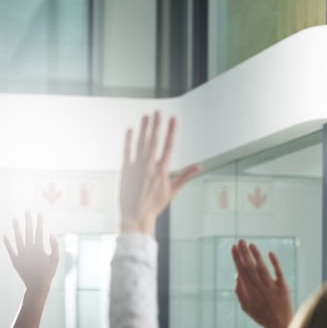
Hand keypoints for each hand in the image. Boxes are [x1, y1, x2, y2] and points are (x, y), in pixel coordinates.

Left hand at [3, 212, 58, 299]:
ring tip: (14, 218)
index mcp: (39, 249)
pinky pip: (10, 249)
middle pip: (28, 232)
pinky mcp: (15, 260)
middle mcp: (29, 249)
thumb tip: (51, 234)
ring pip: (17, 238)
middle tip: (27, 210)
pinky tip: (5, 235)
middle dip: (28, 220)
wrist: (37, 286)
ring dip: (16, 227)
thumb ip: (54, 246)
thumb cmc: (48, 273)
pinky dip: (7, 242)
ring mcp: (21, 254)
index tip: (39, 213)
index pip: (39, 231)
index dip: (39, 222)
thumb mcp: (55, 260)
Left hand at [119, 112, 200, 234]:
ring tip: (147, 116)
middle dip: (157, 125)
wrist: (135, 215)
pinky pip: (126, 151)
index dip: (172, 131)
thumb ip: (186, 176)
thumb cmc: (155, 204)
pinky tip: (130, 130)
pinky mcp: (125, 170)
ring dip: (144, 129)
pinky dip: (128, 140)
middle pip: (154, 141)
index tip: (174, 119)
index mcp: (162, 170)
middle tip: (158, 111)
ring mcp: (136, 167)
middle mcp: (149, 166)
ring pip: (141, 143)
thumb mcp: (173, 190)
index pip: (169, 146)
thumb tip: (200, 167)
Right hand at [231, 240, 292, 327]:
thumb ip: (240, 291)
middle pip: (250, 268)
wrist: (280, 326)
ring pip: (262, 269)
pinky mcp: (283, 288)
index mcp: (250, 292)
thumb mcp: (246, 306)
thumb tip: (236, 275)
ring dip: (256, 256)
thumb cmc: (262, 316)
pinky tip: (270, 253)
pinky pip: (278, 273)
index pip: (241, 271)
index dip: (237, 259)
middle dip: (244, 254)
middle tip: (239, 240)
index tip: (233, 247)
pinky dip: (274, 263)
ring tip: (251, 244)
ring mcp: (271, 288)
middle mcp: (259, 288)